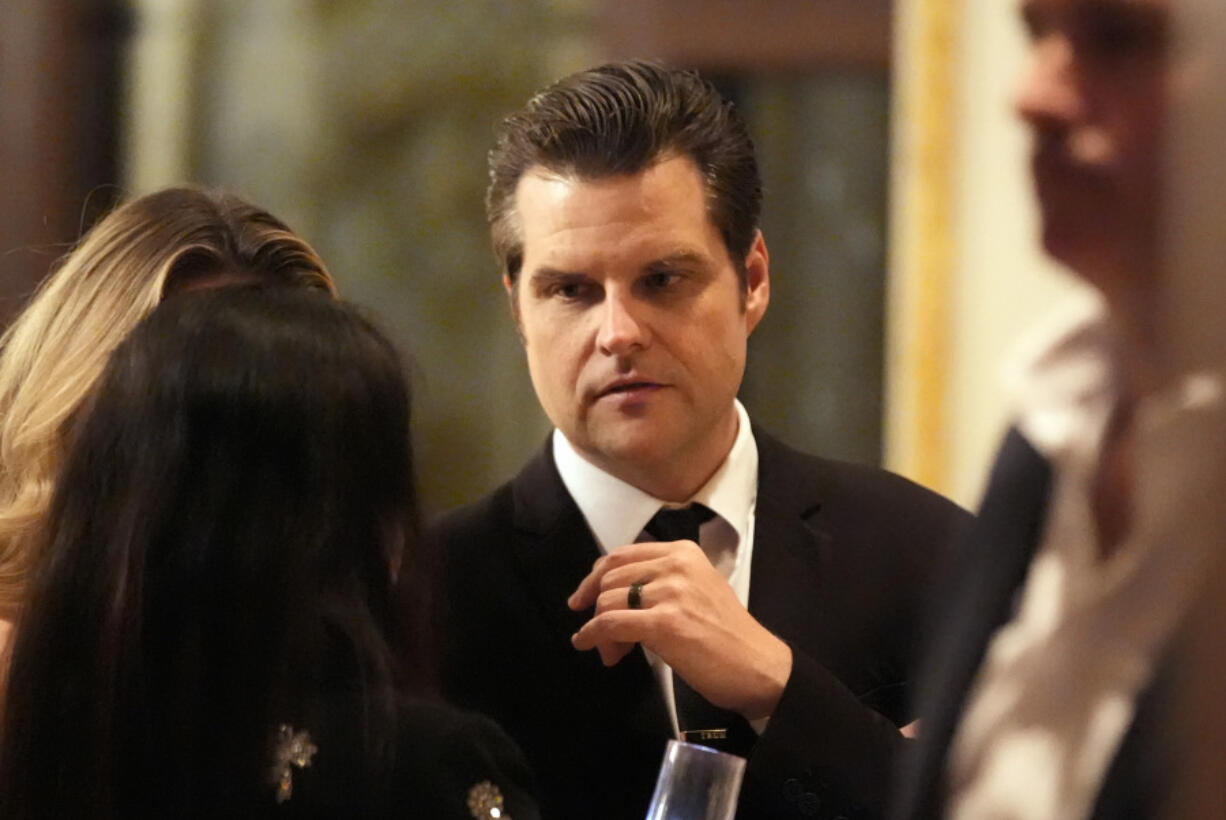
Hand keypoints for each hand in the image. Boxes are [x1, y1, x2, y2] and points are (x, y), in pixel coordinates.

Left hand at [567, 539, 792, 720]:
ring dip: (599, 630)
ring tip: (613, 653)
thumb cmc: (727, 635)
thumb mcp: (697, 590)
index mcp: (683, 552)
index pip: (621, 556)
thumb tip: (612, 599)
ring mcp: (671, 592)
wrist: (757, 666)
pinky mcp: (665, 623)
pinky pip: (610, 624)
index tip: (583, 597)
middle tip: (604, 637)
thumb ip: (660, 583)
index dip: (594, 577)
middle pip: (610, 578)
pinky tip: (590, 646)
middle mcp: (676, 565)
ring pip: (607, 602)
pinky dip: (593, 636)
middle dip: (597, 608)